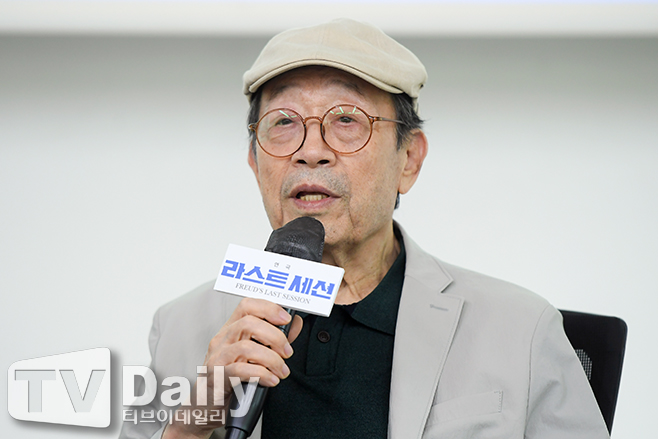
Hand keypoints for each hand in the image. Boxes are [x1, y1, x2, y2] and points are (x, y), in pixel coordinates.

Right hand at [162, 298, 302, 438]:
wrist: (205, 407)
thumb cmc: (229, 380)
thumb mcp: (252, 355)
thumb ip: (274, 338)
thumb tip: (295, 323)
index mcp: (230, 330)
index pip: (246, 306)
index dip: (268, 308)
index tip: (286, 319)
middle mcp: (221, 340)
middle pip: (248, 323)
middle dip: (275, 336)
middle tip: (287, 352)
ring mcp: (217, 358)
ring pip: (246, 347)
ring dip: (272, 359)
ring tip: (282, 371)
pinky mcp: (216, 377)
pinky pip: (241, 370)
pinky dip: (262, 374)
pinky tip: (271, 380)